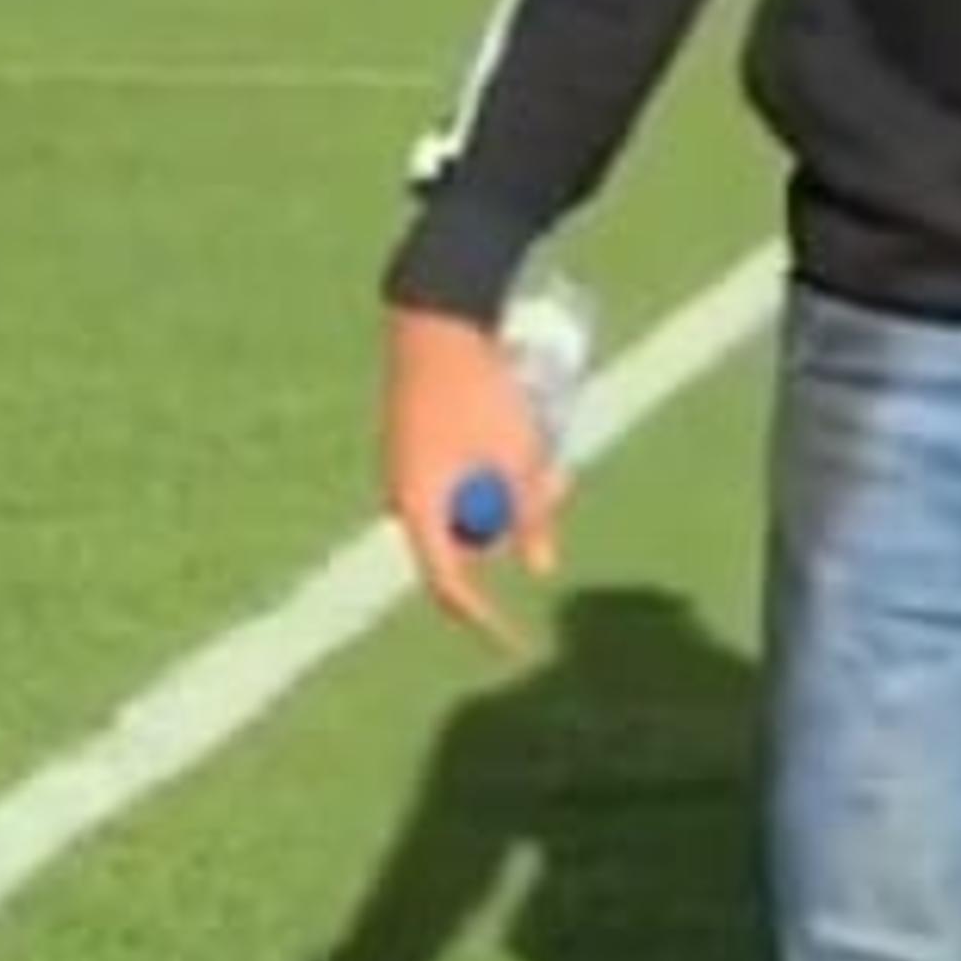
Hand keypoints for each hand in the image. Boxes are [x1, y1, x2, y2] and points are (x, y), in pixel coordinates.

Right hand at [381, 306, 562, 655]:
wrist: (435, 317)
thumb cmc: (477, 387)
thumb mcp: (519, 454)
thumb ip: (531, 515)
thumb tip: (542, 568)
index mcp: (420, 508)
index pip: (449, 585)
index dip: (483, 618)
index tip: (513, 642)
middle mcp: (403, 498)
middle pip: (466, 541)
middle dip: (515, 522)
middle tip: (556, 480)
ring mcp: (405, 472)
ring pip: (465, 507)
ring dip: (507, 491)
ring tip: (536, 441)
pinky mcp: (414, 448)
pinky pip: (455, 481)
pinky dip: (488, 470)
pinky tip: (511, 430)